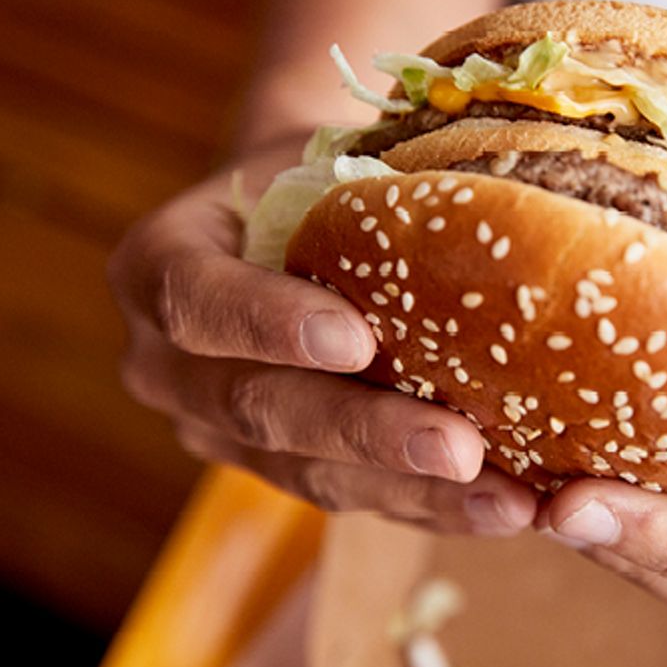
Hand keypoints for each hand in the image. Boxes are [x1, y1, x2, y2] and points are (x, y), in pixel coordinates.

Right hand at [108, 136, 536, 534]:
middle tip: (460, 449)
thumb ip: (368, 184)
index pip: (197, 298)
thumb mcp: (328, 159)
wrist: (301, 223)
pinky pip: (351, 499)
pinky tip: (503, 508)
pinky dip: (429, 505)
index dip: (269, 322)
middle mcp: (168, 364)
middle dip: (366, 433)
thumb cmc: (324, 178)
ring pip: (309, 473)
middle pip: (259, 408)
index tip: (356, 340)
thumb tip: (479, 186)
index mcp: (160, 266)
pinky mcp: (279, 470)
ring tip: (506, 502)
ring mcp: (219, 431)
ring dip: (413, 490)